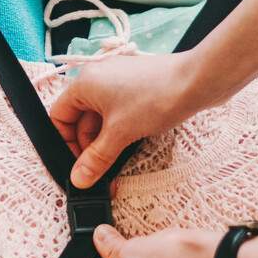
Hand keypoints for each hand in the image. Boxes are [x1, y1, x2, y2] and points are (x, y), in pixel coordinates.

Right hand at [48, 52, 210, 187]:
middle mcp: (97, 79)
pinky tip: (130, 146)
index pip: (59, 117)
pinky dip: (120, 131)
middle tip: (101, 171)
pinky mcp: (135, 87)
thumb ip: (96, 159)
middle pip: (80, 120)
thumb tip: (79, 179)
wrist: (198, 81)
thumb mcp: (120, 134)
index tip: (78, 165)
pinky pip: (118, 112)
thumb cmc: (156, 97)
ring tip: (117, 162)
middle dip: (89, 147)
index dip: (65, 143)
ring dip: (106, 142)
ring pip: (101, 119)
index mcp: (84, 83)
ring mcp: (117, 82)